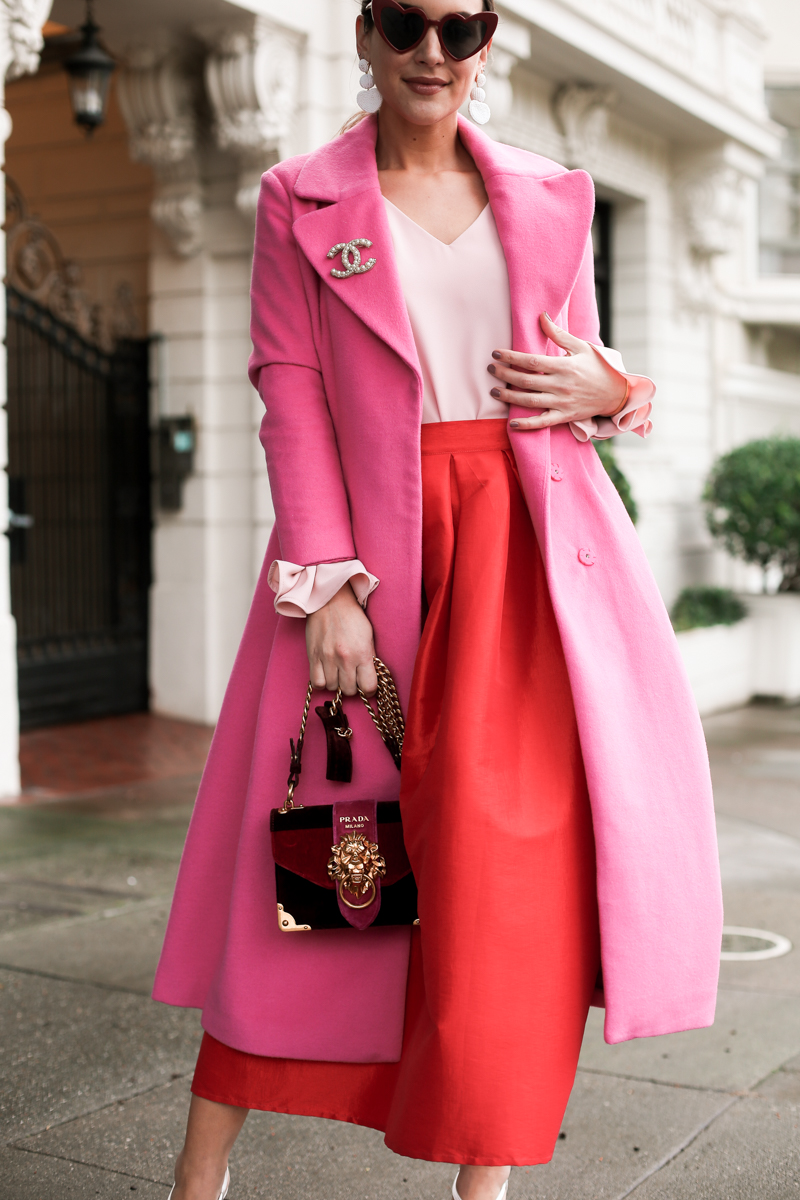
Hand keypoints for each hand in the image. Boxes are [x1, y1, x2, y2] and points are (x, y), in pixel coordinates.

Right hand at [306, 581, 377, 695]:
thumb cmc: (352, 617)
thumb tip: (369, 677)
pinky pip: (317, 682)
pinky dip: (322, 681)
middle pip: (349, 690)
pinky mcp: (313, 656)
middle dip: (352, 686)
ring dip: (336, 683)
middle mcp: (345, 658)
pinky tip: (326, 673)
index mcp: (363, 653)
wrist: (331, 601)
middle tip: (351, 676)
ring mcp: (327, 658)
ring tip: (338, 672)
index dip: (369, 689)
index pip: (368, 687)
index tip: (367, 685)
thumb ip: (369, 658)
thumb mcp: (368, 636)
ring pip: (332, 688)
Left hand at [487, 312, 626, 430]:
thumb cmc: (598, 367)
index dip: (511, 357)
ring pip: (530, 400)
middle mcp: (561, 385)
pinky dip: (526, 424)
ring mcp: (562, 403)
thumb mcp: (581, 346)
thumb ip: (559, 334)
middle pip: (526, 380)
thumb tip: (541, 316)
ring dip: (509, 396)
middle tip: (490, 370)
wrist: (616, 393)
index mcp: (564, 366)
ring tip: (494, 391)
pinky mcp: (564, 417)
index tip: (496, 353)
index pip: (531, 361)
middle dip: (504, 374)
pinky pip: (542, 422)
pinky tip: (511, 423)